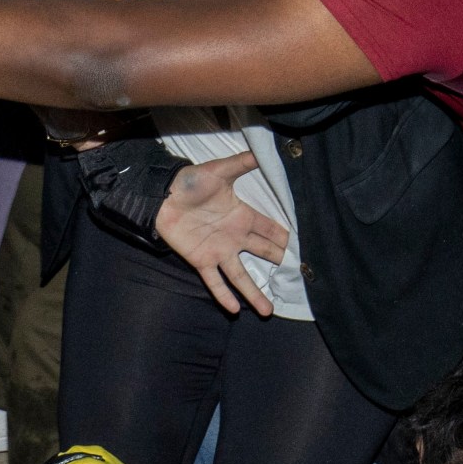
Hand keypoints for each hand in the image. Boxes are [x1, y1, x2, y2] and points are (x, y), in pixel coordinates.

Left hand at [154, 153, 289, 316]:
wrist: (163, 194)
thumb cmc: (191, 182)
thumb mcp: (219, 171)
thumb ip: (241, 163)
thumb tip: (263, 152)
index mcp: (242, 216)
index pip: (268, 230)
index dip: (283, 239)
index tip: (299, 249)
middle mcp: (234, 237)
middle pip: (261, 253)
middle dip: (277, 263)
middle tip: (296, 277)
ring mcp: (219, 251)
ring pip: (241, 276)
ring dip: (254, 293)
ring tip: (268, 311)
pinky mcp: (201, 260)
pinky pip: (215, 281)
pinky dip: (223, 295)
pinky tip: (234, 309)